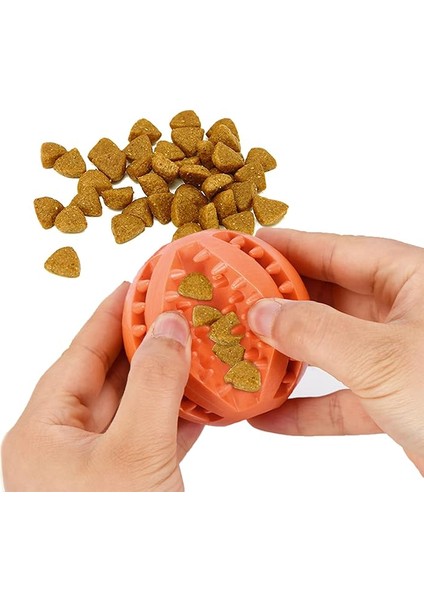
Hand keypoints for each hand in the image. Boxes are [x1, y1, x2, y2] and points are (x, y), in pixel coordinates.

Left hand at [1, 283, 201, 490]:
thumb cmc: (112, 539)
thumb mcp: (136, 450)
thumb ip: (154, 383)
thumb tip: (169, 328)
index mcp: (44, 433)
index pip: (79, 355)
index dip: (110, 316)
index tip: (138, 285)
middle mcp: (64, 447)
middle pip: (108, 378)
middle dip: (145, 345)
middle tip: (175, 312)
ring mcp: (96, 468)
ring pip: (133, 408)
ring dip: (166, 382)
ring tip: (195, 348)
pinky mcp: (126, 486)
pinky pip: (151, 438)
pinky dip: (177, 419)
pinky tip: (201, 400)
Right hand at [248, 229, 423, 474]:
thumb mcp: (381, 356)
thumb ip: (315, 332)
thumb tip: (262, 312)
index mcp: (413, 280)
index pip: (340, 250)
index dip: (292, 247)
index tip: (250, 247)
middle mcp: (406, 313)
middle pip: (331, 297)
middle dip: (282, 303)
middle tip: (236, 302)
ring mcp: (400, 358)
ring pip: (332, 349)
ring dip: (288, 358)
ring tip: (243, 355)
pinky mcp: (396, 400)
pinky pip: (342, 399)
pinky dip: (307, 409)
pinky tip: (269, 416)